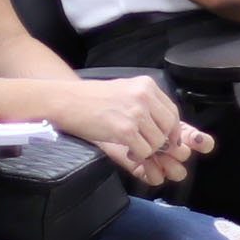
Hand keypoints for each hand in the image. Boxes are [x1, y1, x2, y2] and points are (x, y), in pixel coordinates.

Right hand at [54, 75, 194, 181]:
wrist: (67, 101)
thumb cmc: (91, 98)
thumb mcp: (125, 90)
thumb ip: (146, 102)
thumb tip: (164, 123)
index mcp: (146, 85)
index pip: (172, 110)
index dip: (172, 129)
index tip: (168, 139)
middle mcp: (144, 96)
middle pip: (169, 127)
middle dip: (161, 141)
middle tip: (148, 145)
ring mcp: (135, 113)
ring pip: (157, 142)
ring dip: (147, 149)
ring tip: (132, 145)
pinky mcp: (125, 130)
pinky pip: (144, 151)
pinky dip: (137, 154)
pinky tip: (126, 148)